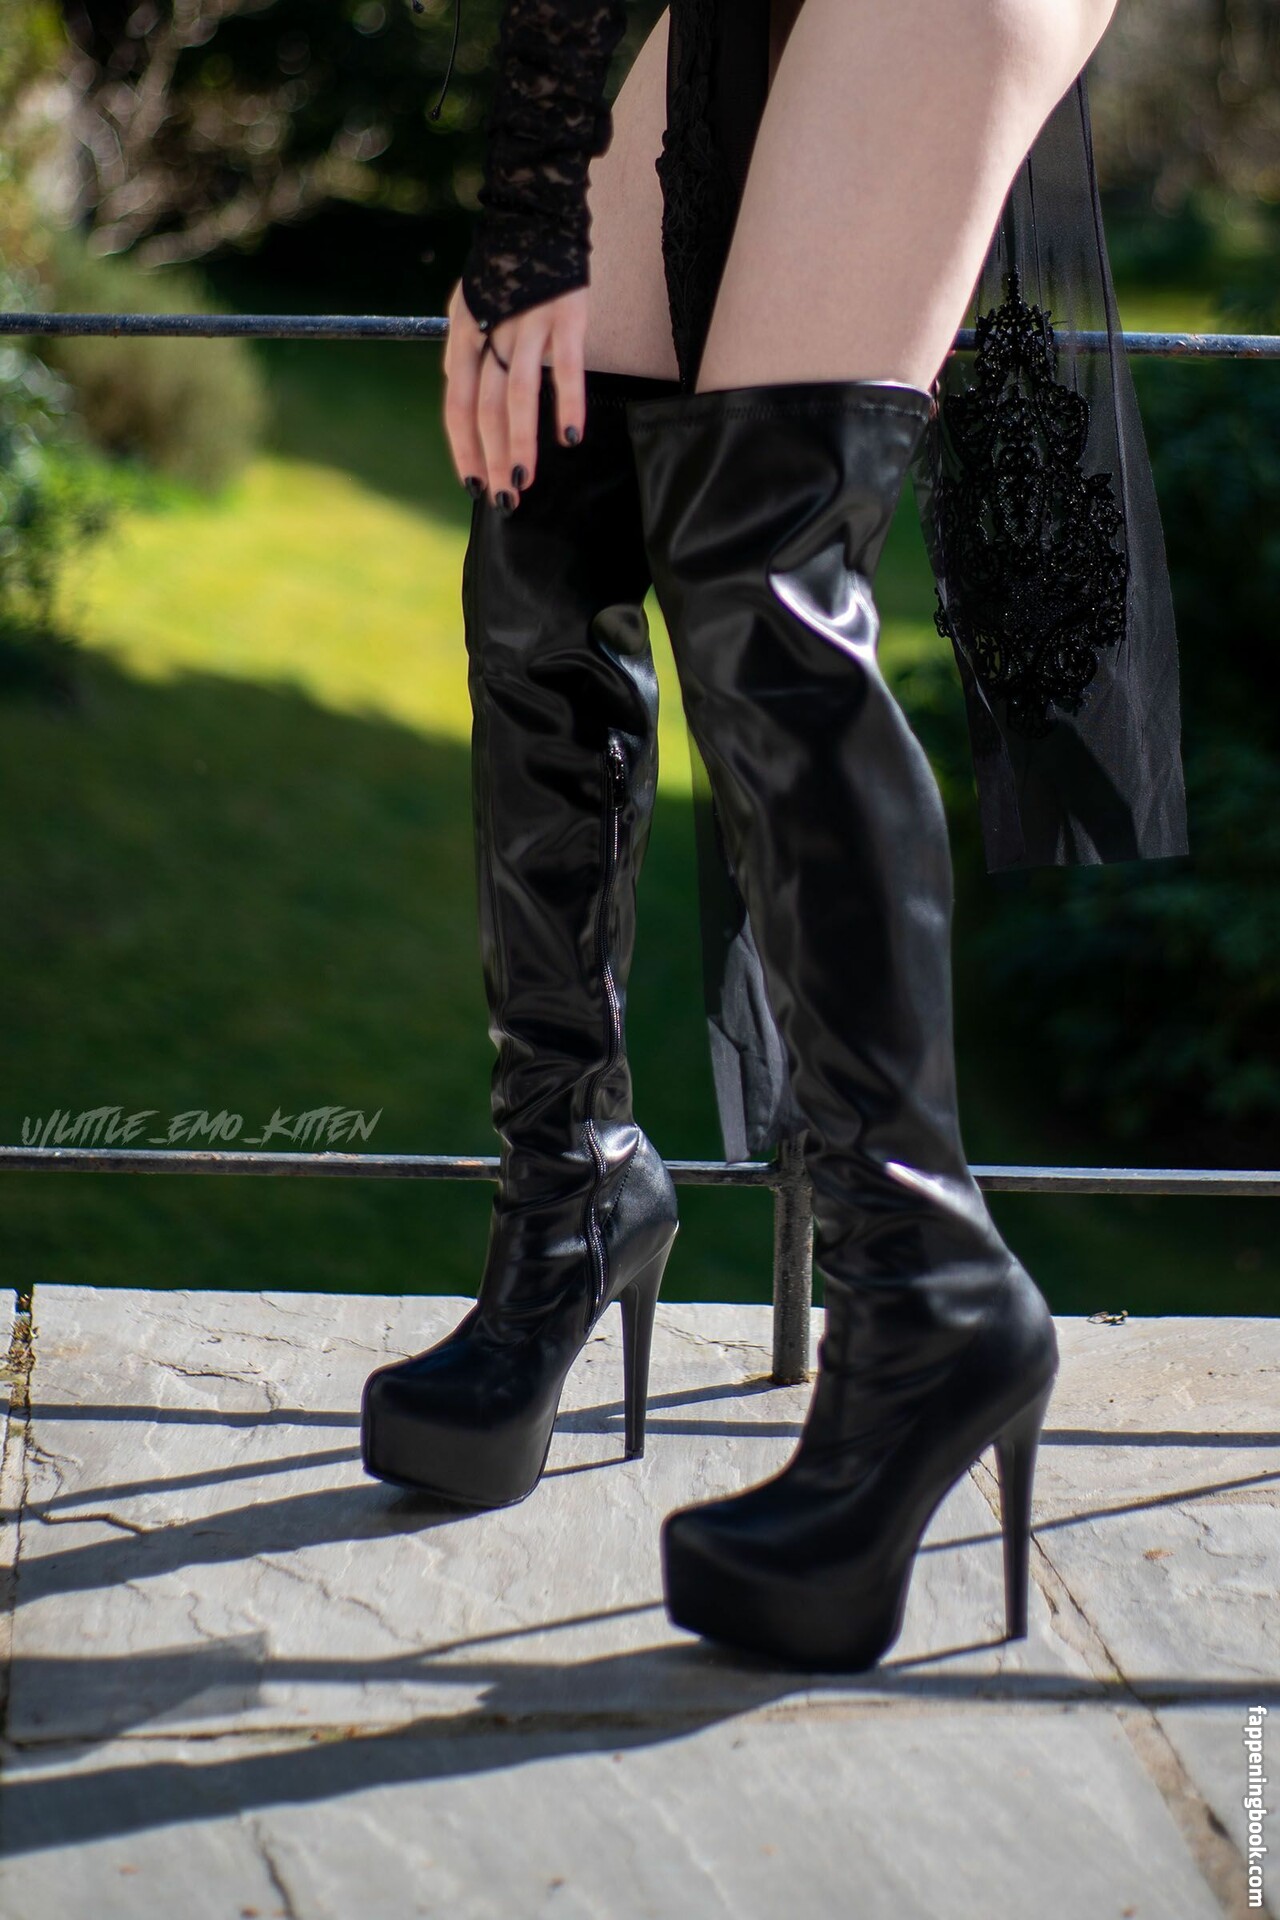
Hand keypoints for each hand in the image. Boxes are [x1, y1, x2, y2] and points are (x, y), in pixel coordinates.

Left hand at [442, 279, 588, 510]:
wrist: (535, 212)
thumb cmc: (504, 265)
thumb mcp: (469, 302)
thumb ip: (463, 347)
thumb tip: (456, 390)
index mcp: (466, 335)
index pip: (457, 404)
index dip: (463, 447)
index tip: (472, 484)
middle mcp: (493, 335)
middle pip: (485, 409)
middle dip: (491, 459)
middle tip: (503, 500)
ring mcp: (528, 326)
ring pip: (518, 396)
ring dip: (520, 444)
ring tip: (524, 482)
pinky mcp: (565, 318)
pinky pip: (565, 368)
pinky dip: (566, 404)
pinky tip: (569, 438)